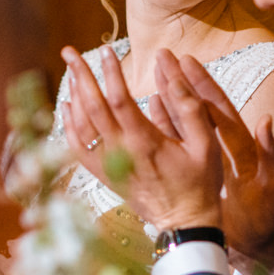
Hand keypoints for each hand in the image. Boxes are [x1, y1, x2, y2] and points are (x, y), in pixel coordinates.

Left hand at [59, 45, 222, 230]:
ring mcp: (110, 165)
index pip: (120, 100)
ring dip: (74, 95)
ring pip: (82, 126)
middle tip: (69, 52)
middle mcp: (122, 153)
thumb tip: (172, 73)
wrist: (185, 223)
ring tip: (71, 70)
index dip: (111, 73)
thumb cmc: (200, 183)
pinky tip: (67, 106)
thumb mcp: (205, 144)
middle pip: (92, 108)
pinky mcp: (105, 176)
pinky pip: (79, 148)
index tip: (107, 51)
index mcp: (145, 142)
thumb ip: (189, 107)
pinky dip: (69, 126)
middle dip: (81, 76)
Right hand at [164, 51, 273, 269]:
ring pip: (186, 121)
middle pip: (199, 107)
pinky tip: (150, 109)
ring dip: (171, 98)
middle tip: (163, 57)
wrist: (254, 245)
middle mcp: (224, 146)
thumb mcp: (272, 187)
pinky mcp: (198, 171)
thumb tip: (266, 121)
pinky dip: (164, 125)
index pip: (219, 109)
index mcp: (243, 147)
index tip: (187, 62)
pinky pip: (178, 143)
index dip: (204, 85)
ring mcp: (209, 158)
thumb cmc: (265, 219)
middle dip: (183, 82)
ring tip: (153, 75)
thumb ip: (271, 155)